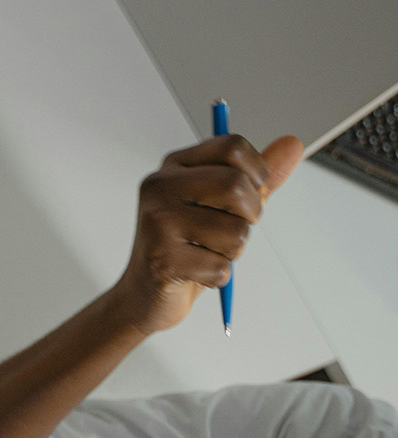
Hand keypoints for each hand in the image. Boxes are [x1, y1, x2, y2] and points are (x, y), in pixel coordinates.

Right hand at [109, 133, 302, 335]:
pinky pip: (221, 267)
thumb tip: (292, 144)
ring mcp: (158, 222)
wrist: (144, 292)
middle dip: (250, 215)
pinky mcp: (162, 259)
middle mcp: (160, 187)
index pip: (231, 146)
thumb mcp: (223, 204)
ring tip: (208, 252)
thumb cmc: (185, 245)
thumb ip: (256, 177)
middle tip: (231, 227)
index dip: (257, 172)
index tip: (249, 193)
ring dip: (234, 251)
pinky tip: (197, 272)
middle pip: (235, 185)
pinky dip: (219, 276)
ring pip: (235, 231)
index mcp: (174, 167)